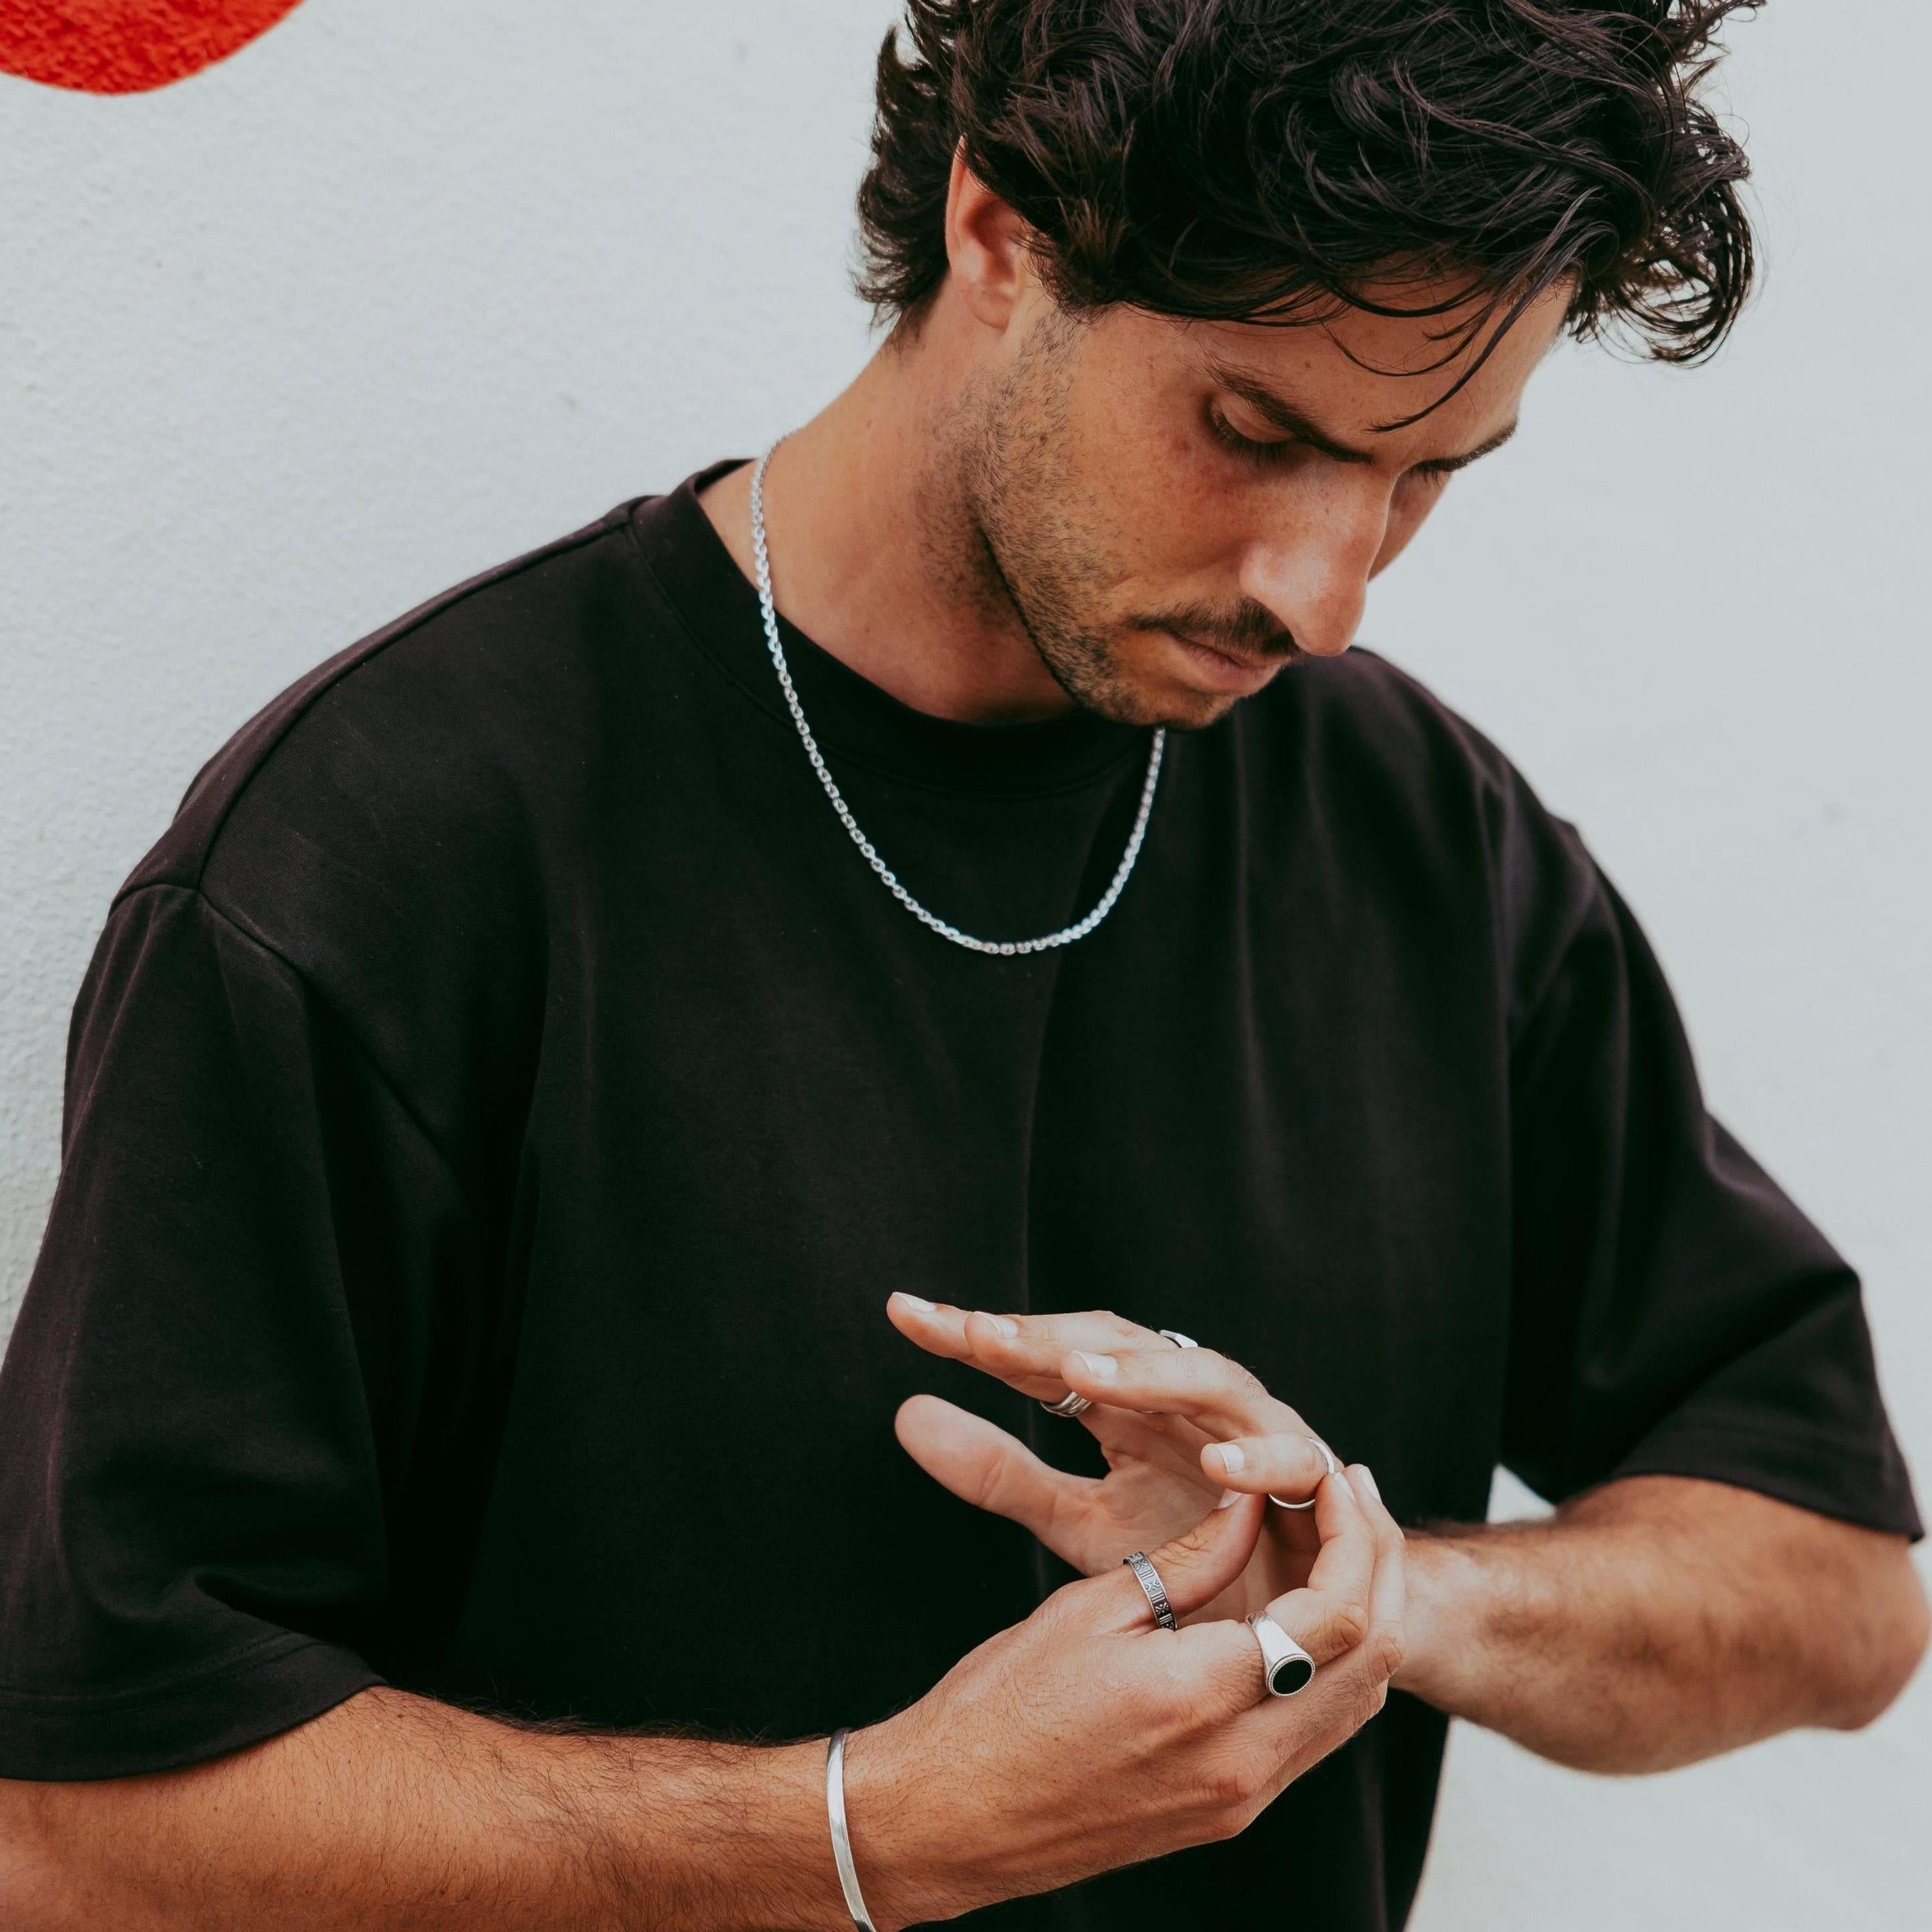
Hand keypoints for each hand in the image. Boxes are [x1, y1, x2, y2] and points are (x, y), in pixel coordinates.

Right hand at [845, 1477, 1406, 1925]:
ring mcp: (1242, 1797)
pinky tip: (1305, 1612)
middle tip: (1355, 1495)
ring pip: (1356, 1701)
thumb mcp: (1089, 1609)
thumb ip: (1188, 1561)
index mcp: (1200, 1697)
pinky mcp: (1229, 1812)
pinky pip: (1316, 1732)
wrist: (953, 1818)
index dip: (1349, 1532)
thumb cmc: (999, 1709)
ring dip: (1365, 1615)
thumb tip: (1252, 1509)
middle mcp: (1241, 1762)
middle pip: (1370, 1659)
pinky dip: (1331, 1665)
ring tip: (1342, 1539)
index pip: (1334, 1612)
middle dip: (1378, 1564)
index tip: (1328, 1475)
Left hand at [886, 1296, 1344, 1620]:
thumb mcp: (1080, 1519)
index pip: (1043, 1354)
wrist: (1301, 1618)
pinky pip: (1290, 1459)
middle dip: (1049, 1338)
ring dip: (1147, 1374)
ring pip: (1202, 1377)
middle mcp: (1185, 1397)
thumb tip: (905, 1414)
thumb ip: (1000, 1472)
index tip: (904, 1315)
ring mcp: (1253, 1426)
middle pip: (1115, 1345)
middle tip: (980, 1335)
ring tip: (1082, 1374)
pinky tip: (1213, 1464)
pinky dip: (1255, 1459)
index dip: (977, 1336)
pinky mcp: (1316, 1475)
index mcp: (1126, 1403)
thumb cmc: (1192, 1557)